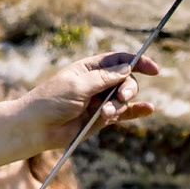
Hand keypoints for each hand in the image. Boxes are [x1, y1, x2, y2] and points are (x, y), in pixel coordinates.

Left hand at [24, 52, 158, 148]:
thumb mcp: (77, 86)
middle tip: (122, 97)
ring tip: (105, 114)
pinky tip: (148, 109)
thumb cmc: (50, 101)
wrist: (36, 128)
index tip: (154, 69)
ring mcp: (99, 101)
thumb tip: (127, 68)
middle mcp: (96, 83)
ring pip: (124, 98)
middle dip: (128, 88)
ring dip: (119, 106)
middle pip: (125, 79)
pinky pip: (123, 113)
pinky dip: (136, 111)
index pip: (118, 60)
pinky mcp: (100, 118)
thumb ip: (103, 78)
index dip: (137, 61)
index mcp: (87, 69)